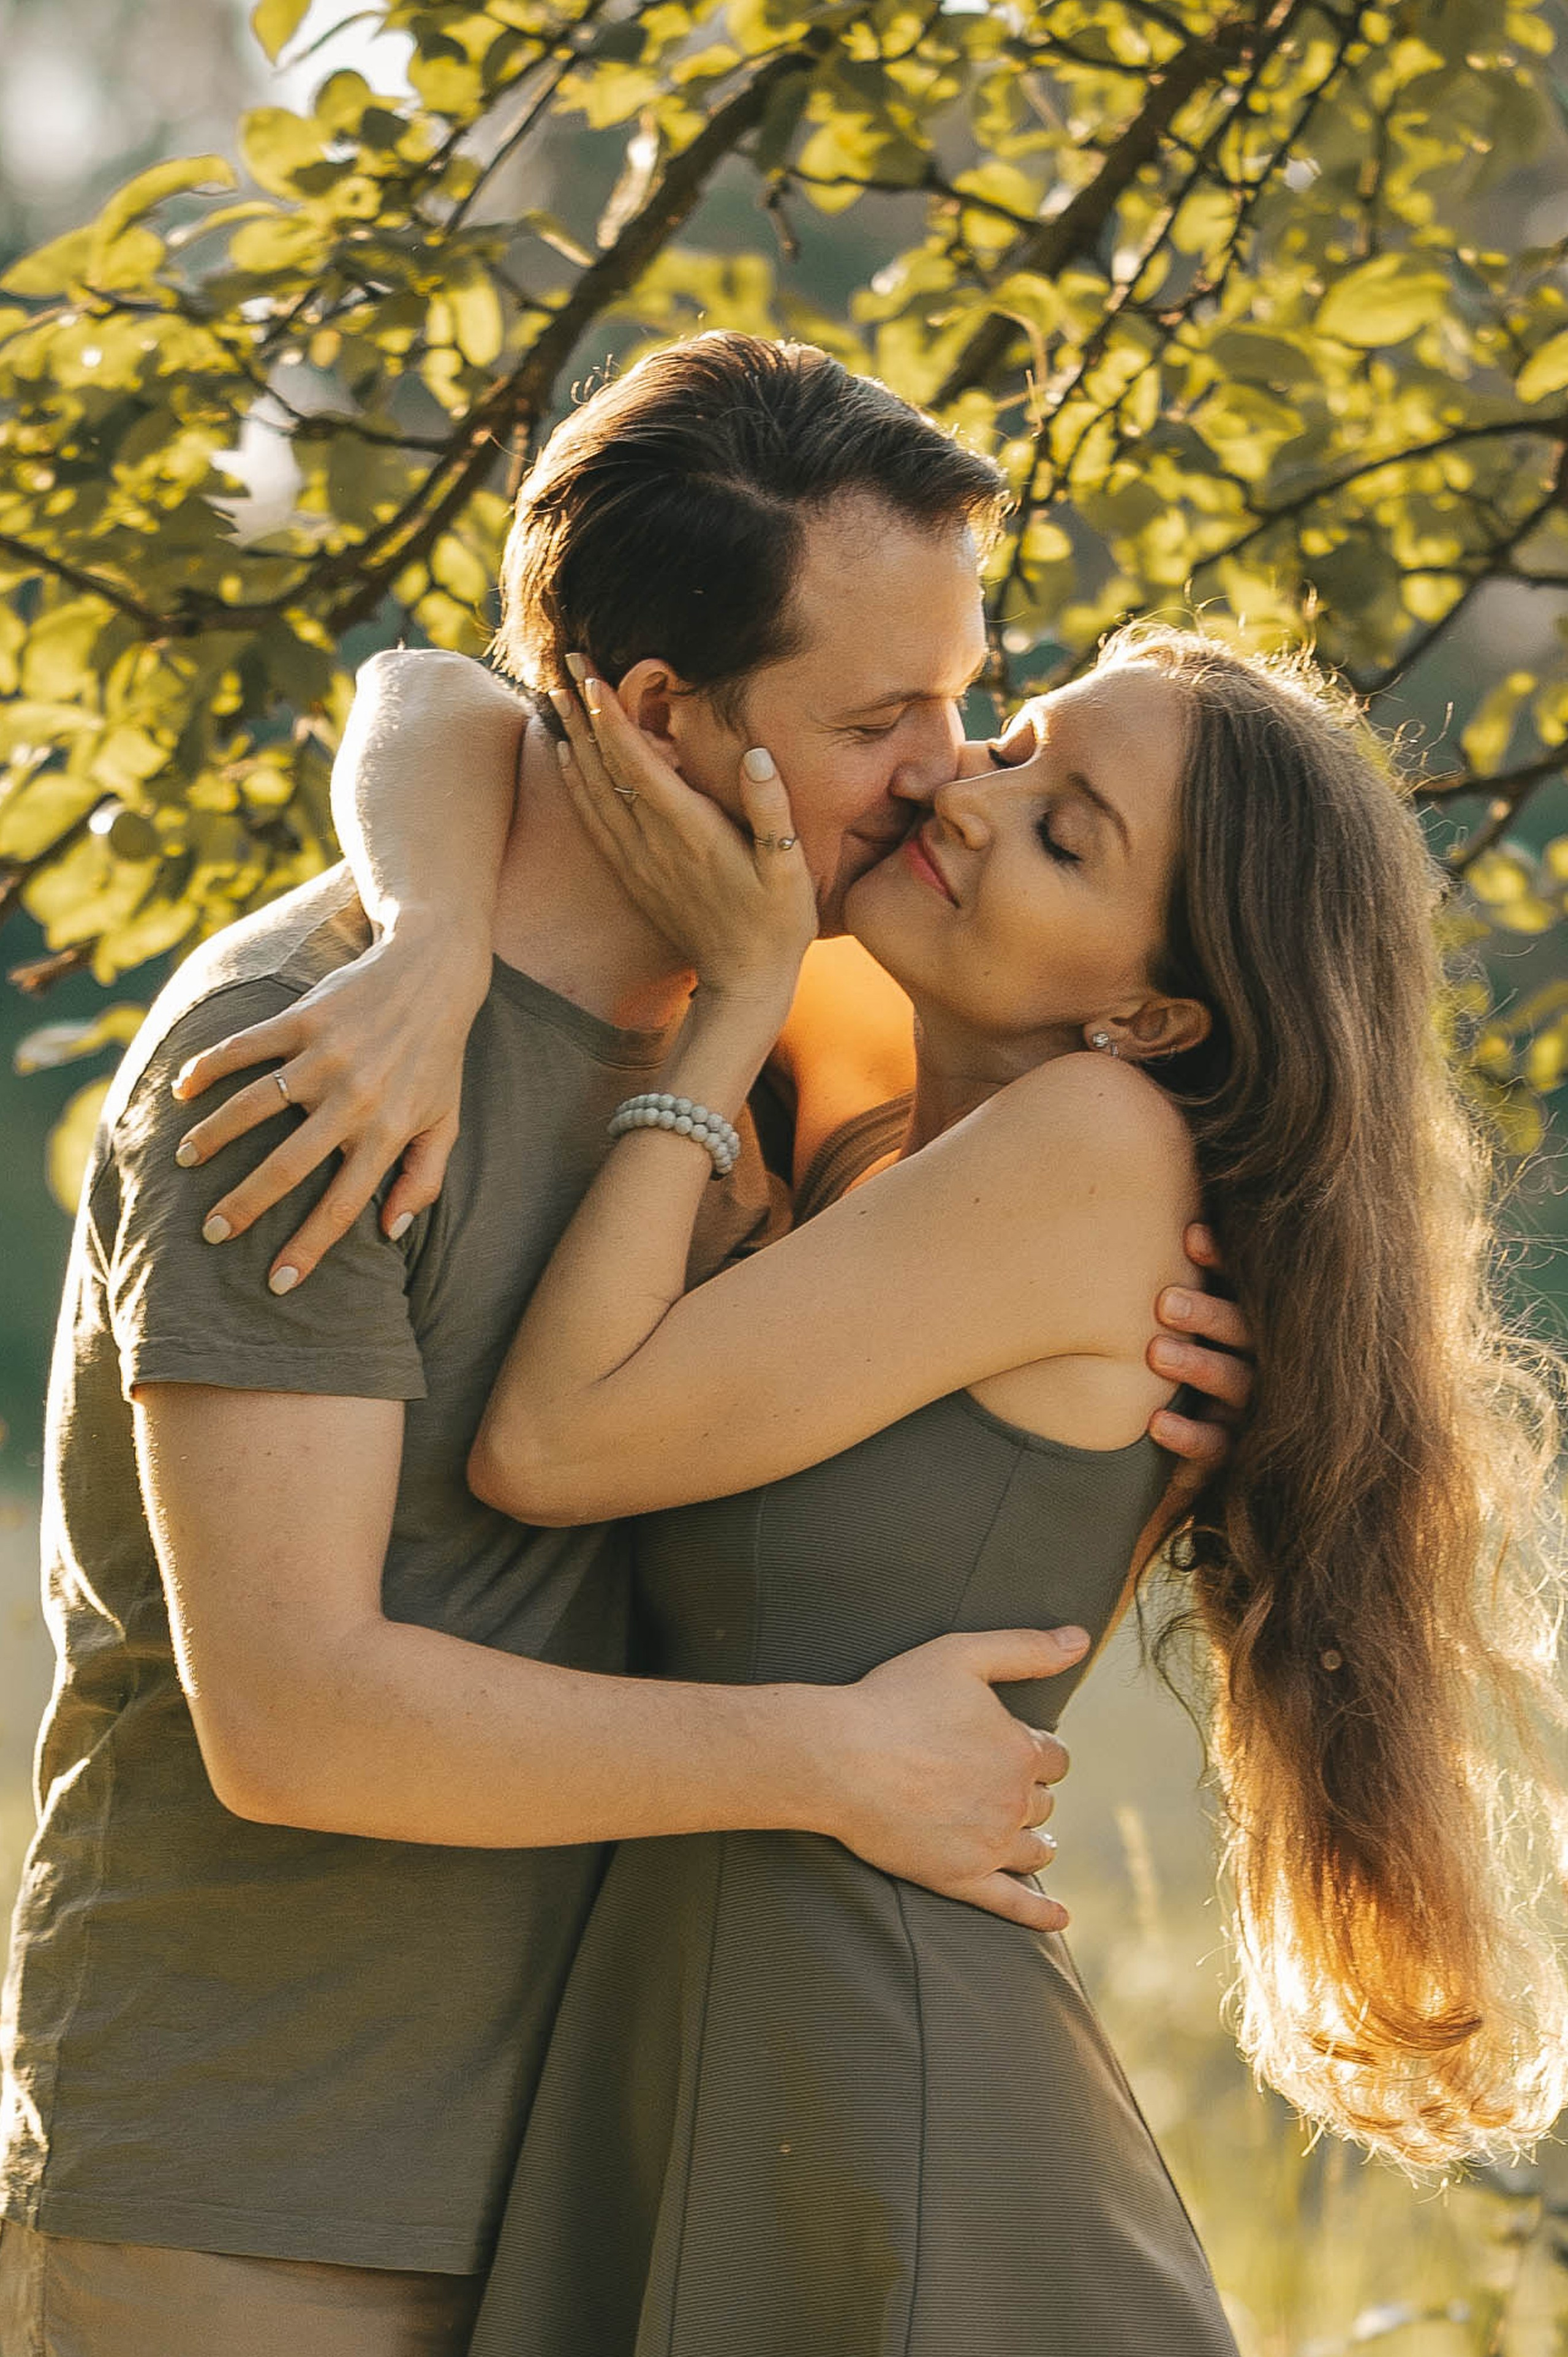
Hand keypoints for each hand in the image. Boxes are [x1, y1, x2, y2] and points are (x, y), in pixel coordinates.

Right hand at [170, 921, 489, 1289]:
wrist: (433, 972)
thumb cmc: (438, 1057)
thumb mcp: (445, 1121)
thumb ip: (424, 1179)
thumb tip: (392, 1232)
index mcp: (387, 1131)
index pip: (343, 1205)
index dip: (309, 1248)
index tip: (278, 1284)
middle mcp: (353, 1099)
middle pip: (287, 1166)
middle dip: (244, 1205)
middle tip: (211, 1232)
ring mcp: (324, 1057)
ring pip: (252, 1106)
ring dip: (212, 1135)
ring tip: (184, 1160)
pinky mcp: (303, 1018)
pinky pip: (245, 1048)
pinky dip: (209, 1068)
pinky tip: (184, 1089)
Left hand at [551, 664, 817, 1002]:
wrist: (744, 983)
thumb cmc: (775, 923)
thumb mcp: (790, 868)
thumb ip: (771, 810)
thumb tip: (757, 755)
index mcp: (690, 832)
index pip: (638, 762)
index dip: (610, 716)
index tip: (589, 674)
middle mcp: (654, 843)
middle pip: (605, 766)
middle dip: (580, 711)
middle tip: (560, 660)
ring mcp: (638, 860)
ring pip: (591, 789)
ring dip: (571, 740)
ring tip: (551, 696)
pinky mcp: (633, 875)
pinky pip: (593, 821)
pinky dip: (575, 785)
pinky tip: (565, 759)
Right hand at [816, 1625, 1086, 1932]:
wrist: (836, 1757)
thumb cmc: (893, 1699)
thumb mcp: (962, 1654)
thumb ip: (1026, 1648)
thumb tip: (1081, 1639)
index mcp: (1019, 1750)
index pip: (1053, 1757)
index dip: (1032, 1749)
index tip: (1006, 1744)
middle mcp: (1014, 1800)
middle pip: (1042, 1802)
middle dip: (1026, 1792)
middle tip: (991, 1782)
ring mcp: (989, 1844)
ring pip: (1035, 1848)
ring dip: (1035, 1839)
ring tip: (1026, 1837)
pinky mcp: (960, 1878)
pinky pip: (1013, 1903)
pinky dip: (1041, 1913)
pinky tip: (1060, 1918)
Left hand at [1145, 1221, 1252, 1476]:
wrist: (1179, 1444)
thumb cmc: (1169, 1355)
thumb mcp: (1170, 1312)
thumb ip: (1161, 1273)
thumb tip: (1129, 1202)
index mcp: (1245, 1318)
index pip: (1244, 1283)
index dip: (1223, 1260)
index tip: (1190, 1237)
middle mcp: (1259, 1358)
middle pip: (1245, 1330)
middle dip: (1208, 1313)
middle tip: (1163, 1301)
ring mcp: (1250, 1406)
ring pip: (1237, 1383)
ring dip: (1197, 1366)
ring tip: (1155, 1353)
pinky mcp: (1234, 1451)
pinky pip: (1218, 1446)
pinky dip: (1188, 1436)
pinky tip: (1153, 1424)